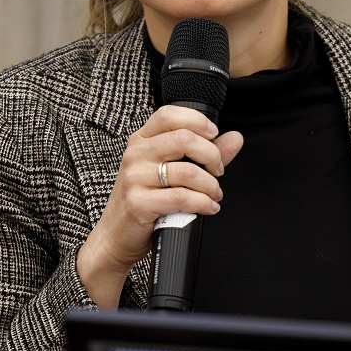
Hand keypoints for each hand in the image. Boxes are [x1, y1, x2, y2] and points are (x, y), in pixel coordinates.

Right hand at [75, 106, 244, 307]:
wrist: (116, 236)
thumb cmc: (143, 201)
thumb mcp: (169, 172)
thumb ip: (203, 153)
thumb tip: (235, 138)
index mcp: (141, 140)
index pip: (170, 114)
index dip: (198, 121)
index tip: (214, 137)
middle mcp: (135, 154)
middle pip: (184, 139)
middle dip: (212, 156)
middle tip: (218, 171)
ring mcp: (135, 178)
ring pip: (188, 171)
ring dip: (211, 186)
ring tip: (214, 194)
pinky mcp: (139, 203)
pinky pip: (182, 198)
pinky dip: (203, 203)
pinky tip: (208, 207)